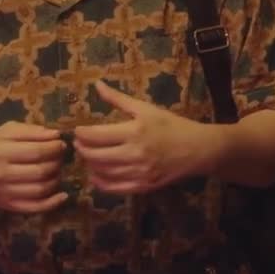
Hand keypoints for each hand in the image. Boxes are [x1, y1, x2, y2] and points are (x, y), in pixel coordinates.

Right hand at [0, 122, 68, 213]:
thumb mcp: (6, 131)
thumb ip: (31, 131)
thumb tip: (56, 135)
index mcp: (0, 151)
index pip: (37, 151)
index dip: (55, 148)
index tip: (61, 144)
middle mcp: (1, 173)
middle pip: (41, 170)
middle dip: (57, 162)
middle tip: (60, 157)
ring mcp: (4, 192)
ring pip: (41, 189)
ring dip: (56, 179)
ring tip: (56, 170)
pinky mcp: (7, 206)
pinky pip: (34, 208)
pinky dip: (52, 203)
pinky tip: (62, 195)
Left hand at [73, 80, 217, 194]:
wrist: (197, 149)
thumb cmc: (171, 125)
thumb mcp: (145, 108)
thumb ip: (118, 99)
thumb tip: (96, 85)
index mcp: (134, 131)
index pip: (97, 135)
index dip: (82, 133)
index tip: (77, 130)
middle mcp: (135, 154)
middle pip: (96, 156)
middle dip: (82, 149)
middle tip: (78, 143)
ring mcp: (139, 173)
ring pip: (103, 173)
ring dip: (90, 165)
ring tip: (87, 156)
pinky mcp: (143, 186)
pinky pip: (115, 188)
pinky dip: (101, 183)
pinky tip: (96, 175)